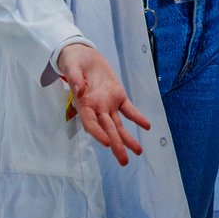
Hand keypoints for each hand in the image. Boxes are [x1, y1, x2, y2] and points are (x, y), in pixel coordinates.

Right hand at [58, 44, 149, 165]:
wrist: (83, 57)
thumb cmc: (73, 63)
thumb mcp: (71, 66)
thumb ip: (74, 77)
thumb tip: (78, 88)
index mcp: (83, 104)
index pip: (90, 123)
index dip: (97, 133)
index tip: (106, 142)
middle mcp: (96, 109)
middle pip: (107, 130)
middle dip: (116, 145)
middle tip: (124, 161)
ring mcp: (108, 104)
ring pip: (119, 125)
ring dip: (128, 139)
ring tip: (138, 152)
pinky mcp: (118, 96)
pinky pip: (129, 110)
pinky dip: (137, 118)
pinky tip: (147, 127)